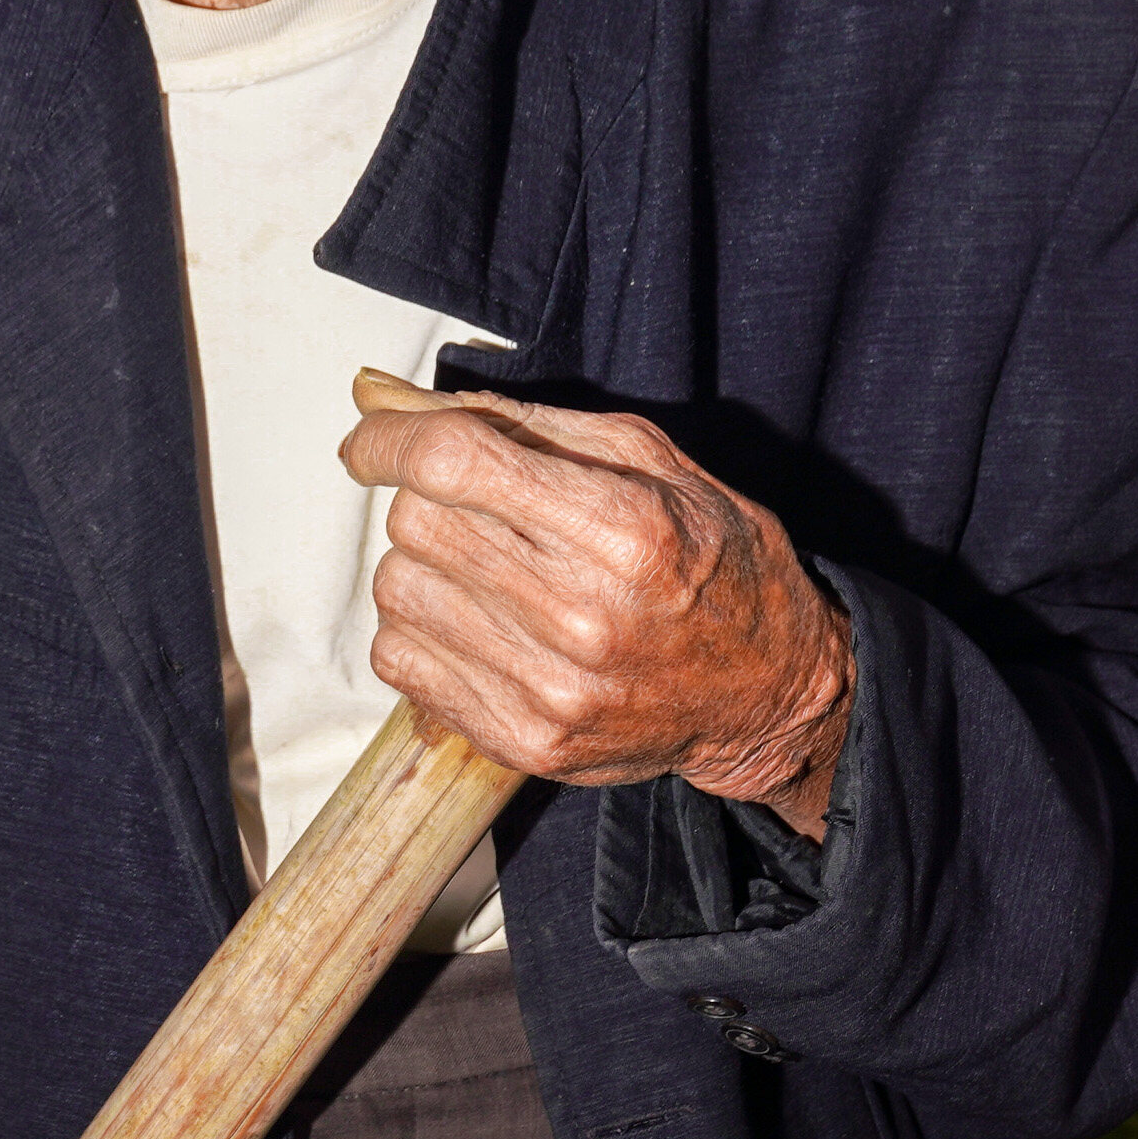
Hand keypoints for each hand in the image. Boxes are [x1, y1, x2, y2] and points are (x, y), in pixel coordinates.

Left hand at [338, 369, 853, 841]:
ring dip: (424, 566)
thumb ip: (512, 420)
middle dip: (427, 499)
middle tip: (480, 513)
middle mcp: (584, 615)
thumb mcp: (645, 459)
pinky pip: (399, 660)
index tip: (371, 442)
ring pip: (398, 589)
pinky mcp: (524, 740)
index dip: (389, 441)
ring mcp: (550, 689)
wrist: (766, 691)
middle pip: (417, 523)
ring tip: (491, 571)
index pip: (454, 464)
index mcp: (624, 528)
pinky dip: (419, 630)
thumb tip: (380, 398)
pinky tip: (477, 622)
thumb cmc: (711, 561)